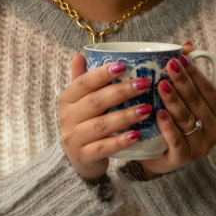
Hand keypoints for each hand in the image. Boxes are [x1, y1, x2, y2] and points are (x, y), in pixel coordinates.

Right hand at [60, 54, 153, 181]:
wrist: (76, 160)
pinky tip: (137, 134)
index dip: (102, 74)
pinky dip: (121, 141)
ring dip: (126, 116)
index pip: (83, 83)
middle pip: (95, 102)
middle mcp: (68, 118)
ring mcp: (74, 138)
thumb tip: (80, 54)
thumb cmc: (84, 125)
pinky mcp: (84, 156)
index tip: (123, 66)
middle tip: (145, 83)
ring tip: (147, 109)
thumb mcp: (80, 102)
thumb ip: (82, 80)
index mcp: (67, 99)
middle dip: (121, 91)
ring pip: (102, 125)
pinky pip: (104, 148)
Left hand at [141, 42, 215, 178]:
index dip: (196, 74)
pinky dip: (168, 127)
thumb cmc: (171, 122)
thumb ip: (187, 75)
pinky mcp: (184, 159)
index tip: (181, 59)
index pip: (210, 91)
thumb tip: (188, 45)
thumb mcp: (180, 99)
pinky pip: (177, 141)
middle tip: (169, 66)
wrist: (155, 155)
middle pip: (198, 104)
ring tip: (161, 85)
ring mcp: (201, 147)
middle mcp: (214, 131)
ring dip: (174, 101)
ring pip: (188, 120)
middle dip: (184, 83)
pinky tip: (158, 113)